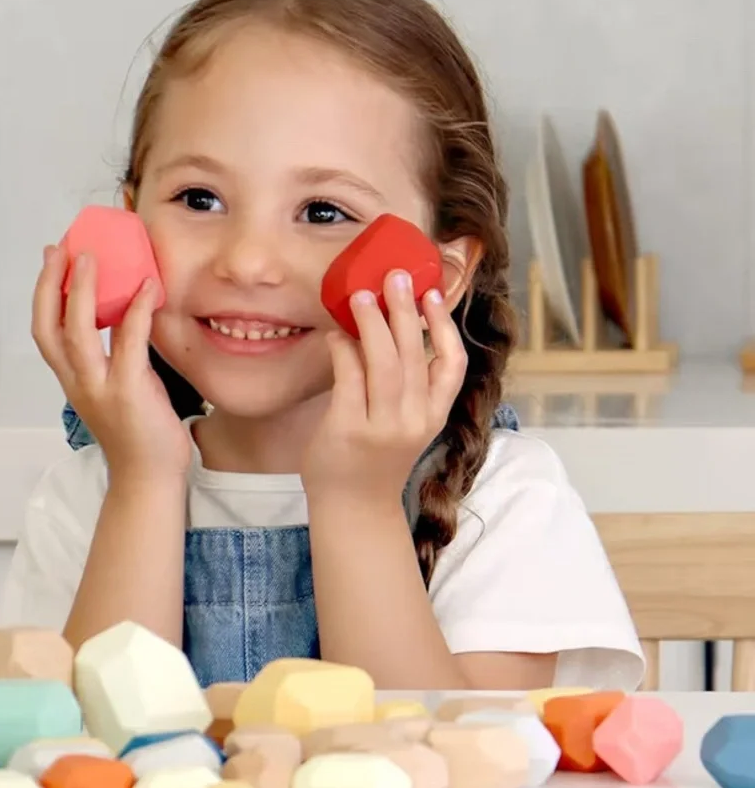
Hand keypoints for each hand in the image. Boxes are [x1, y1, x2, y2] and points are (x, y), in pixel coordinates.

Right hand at [32, 244, 191, 479]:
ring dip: (83, 290)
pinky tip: (148, 287)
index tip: (53, 259)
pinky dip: (136, 311)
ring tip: (93, 257)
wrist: (148, 479)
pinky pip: (128, 342)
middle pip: (49, 326)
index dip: (44, 293)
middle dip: (51, 284)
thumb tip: (127, 317)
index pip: (45, 332)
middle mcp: (78, 383)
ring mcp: (100, 388)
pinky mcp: (129, 392)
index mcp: (72, 381)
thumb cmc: (139, 435)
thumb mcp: (118, 389)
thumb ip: (115, 357)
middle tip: (61, 248)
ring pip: (78, 332)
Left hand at [300, 269, 466, 502]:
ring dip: (372, 323)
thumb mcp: (406, 425)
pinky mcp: (348, 429)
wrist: (354, 510)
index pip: (452, 365)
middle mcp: (413, 420)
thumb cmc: (376, 461)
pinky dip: (343, 350)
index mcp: (433, 416)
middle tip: (395, 276)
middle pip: (414, 355)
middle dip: (405, 311)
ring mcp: (381, 427)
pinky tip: (335, 335)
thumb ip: (406, 386)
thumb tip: (388, 327)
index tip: (432, 295)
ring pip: (383, 362)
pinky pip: (348, 378)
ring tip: (360, 295)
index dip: (444, 326)